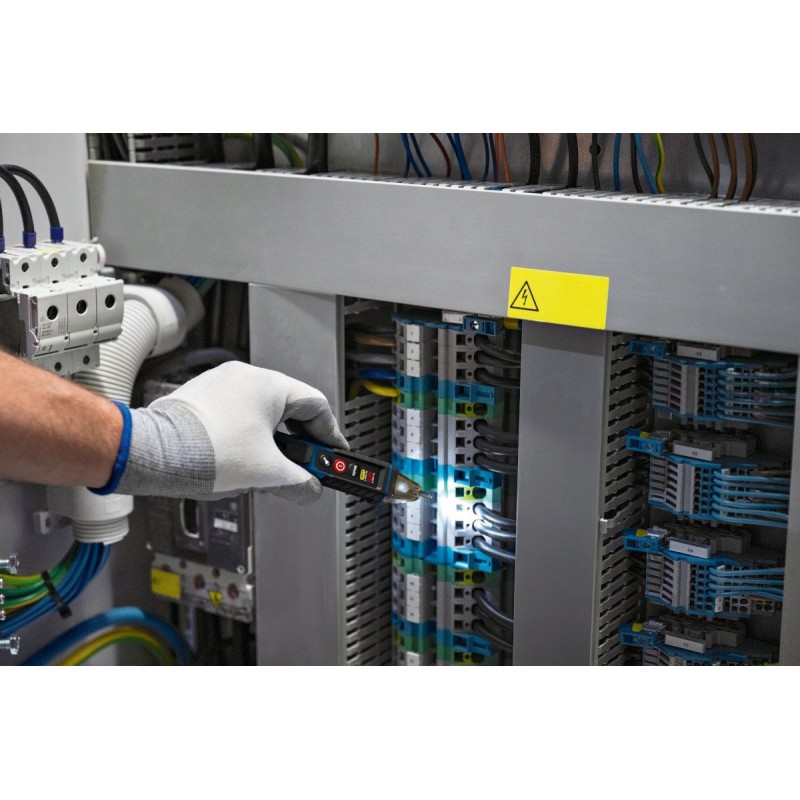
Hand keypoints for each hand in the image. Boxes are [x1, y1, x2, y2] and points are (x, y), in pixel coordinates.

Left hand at [115, 362, 347, 501]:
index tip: (334, 453)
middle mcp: (246, 377)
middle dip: (300, 441)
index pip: (316, 406)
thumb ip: (299, 481)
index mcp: (269, 385)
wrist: (155, 453)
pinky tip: (242, 458)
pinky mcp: (202, 396)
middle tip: (305, 465)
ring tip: (270, 466)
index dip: (330, 434)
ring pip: (263, 412)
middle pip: (289, 409)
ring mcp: (222, 384)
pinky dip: (248, 435)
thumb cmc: (206, 452)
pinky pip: (238, 413)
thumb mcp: (267, 473)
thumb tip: (310, 489)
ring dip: (273, 439)